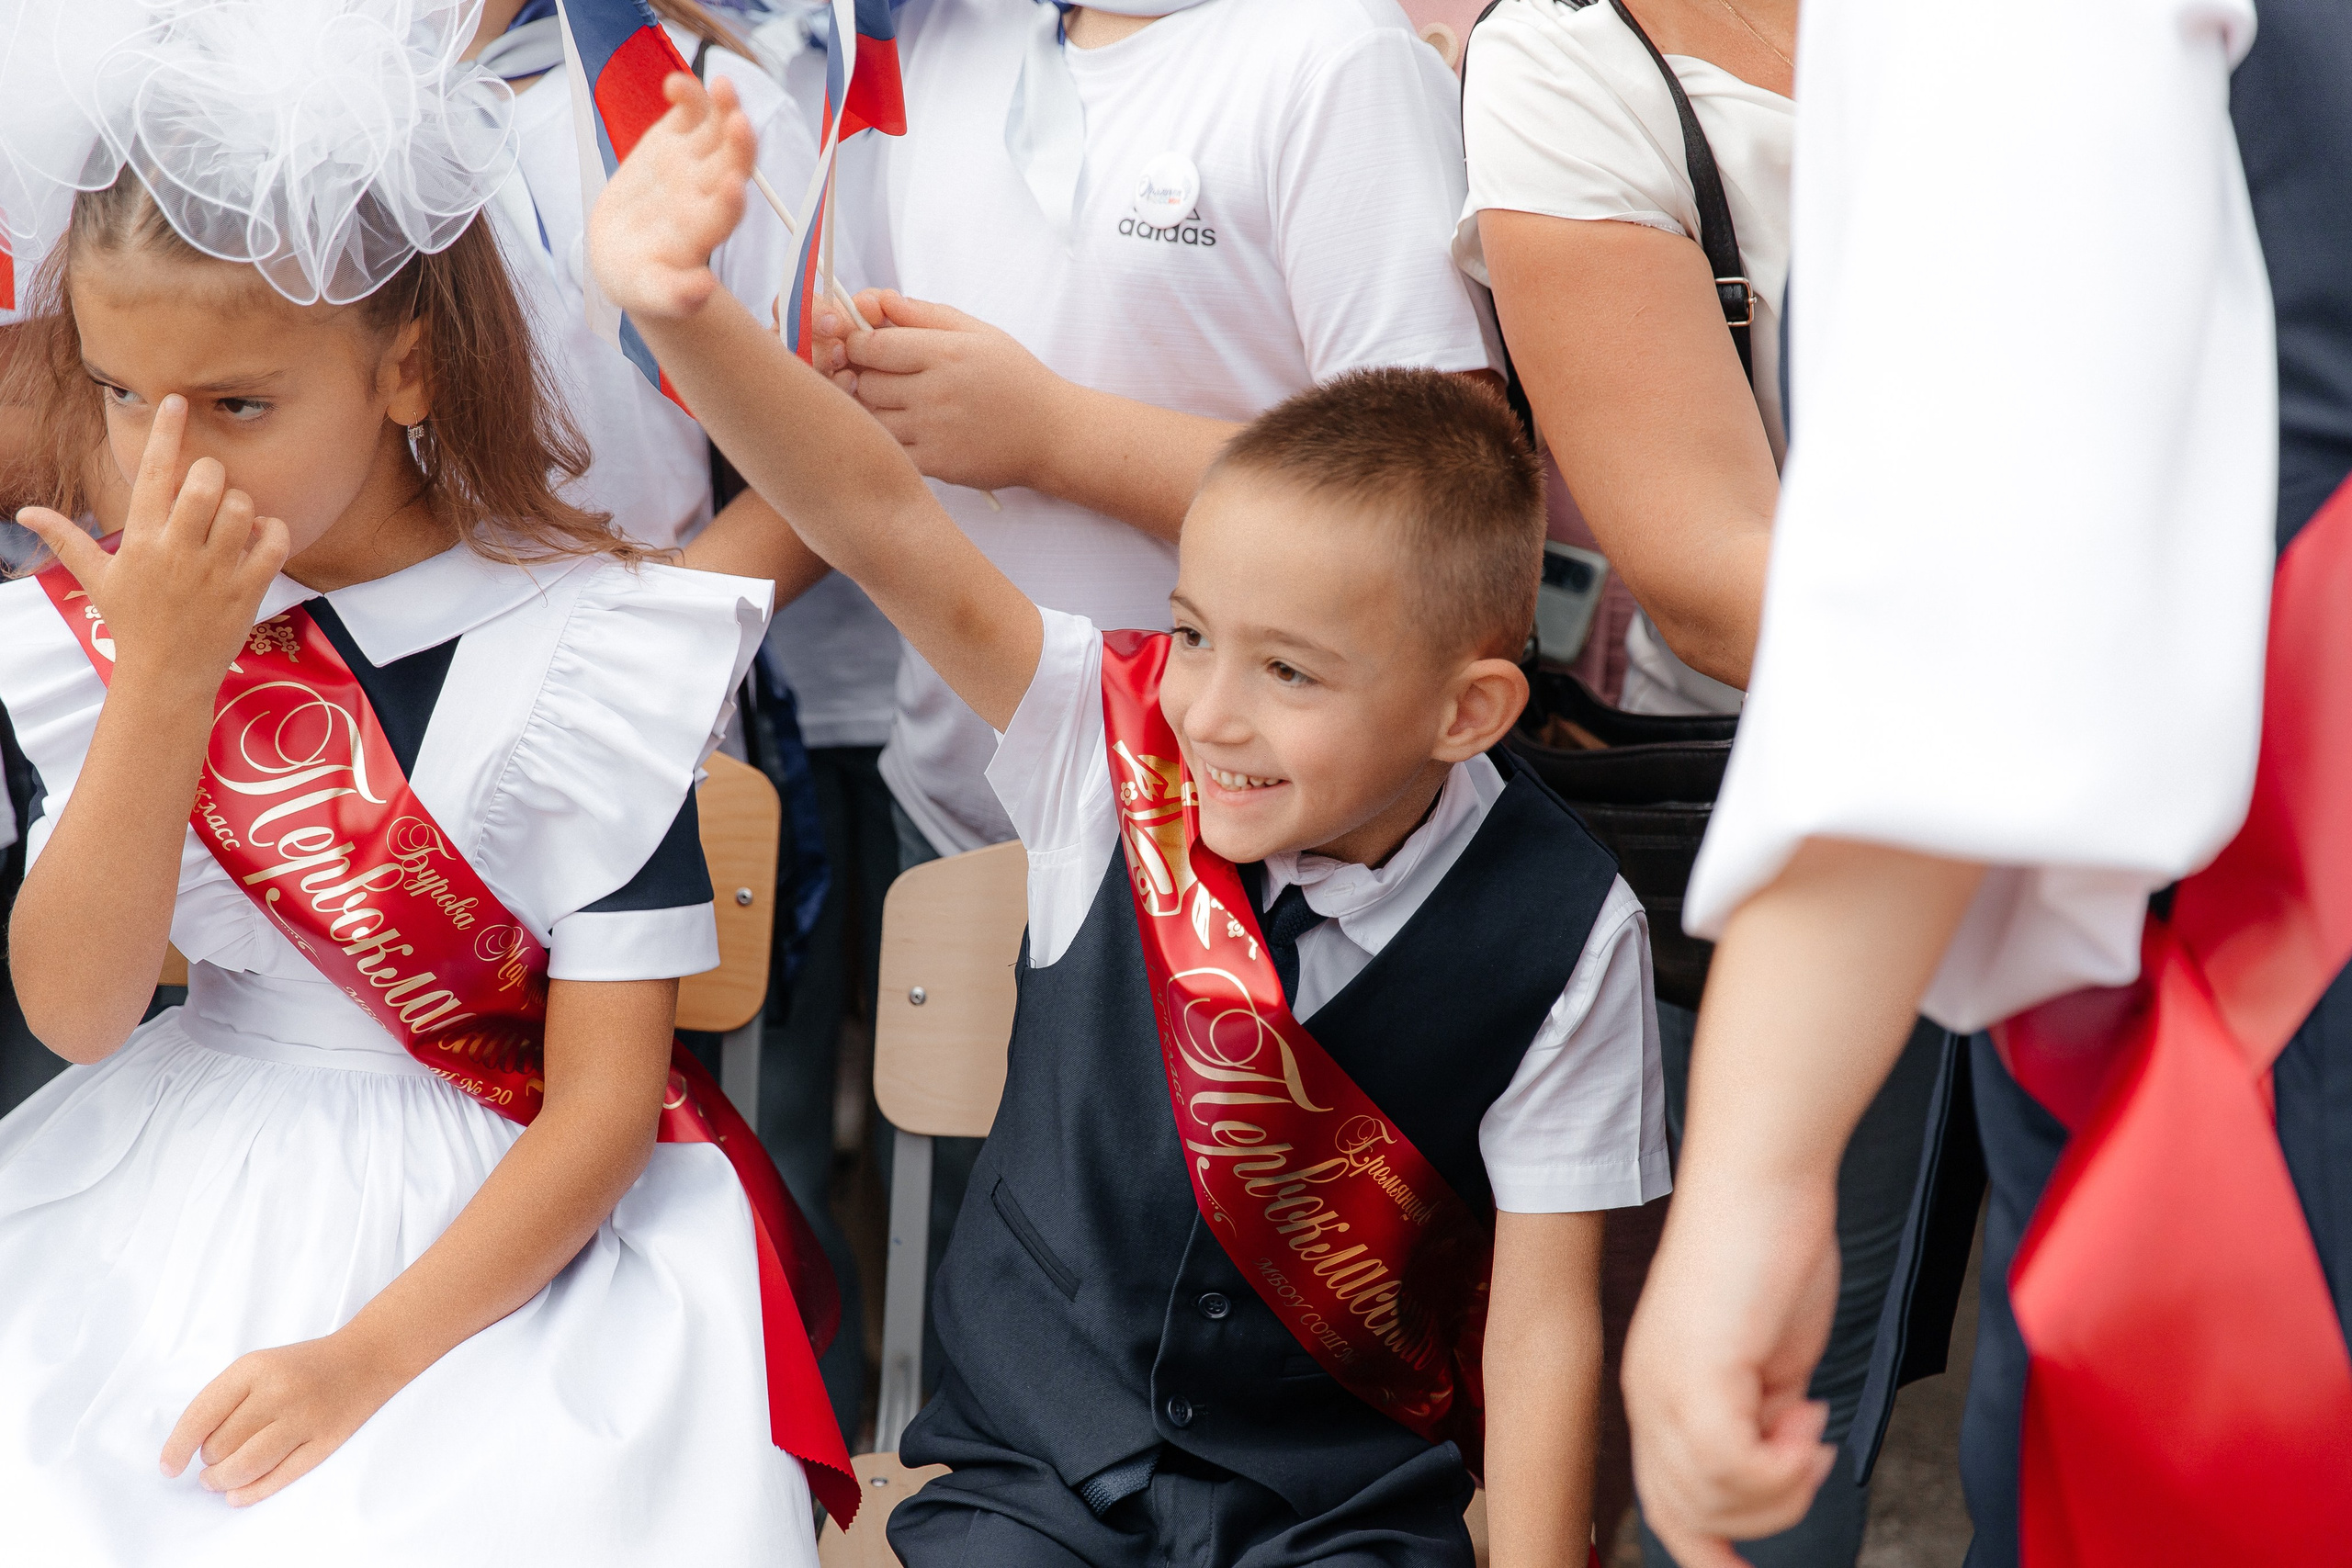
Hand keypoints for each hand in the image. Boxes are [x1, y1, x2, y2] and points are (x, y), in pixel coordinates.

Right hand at [17, 395, 286, 689]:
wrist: (167, 676)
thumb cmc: (132, 623)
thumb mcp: (96, 580)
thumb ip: (67, 540)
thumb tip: (25, 513)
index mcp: (141, 540)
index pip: (153, 474)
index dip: (166, 433)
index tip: (177, 402)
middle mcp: (179, 550)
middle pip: (206, 482)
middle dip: (212, 473)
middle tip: (209, 487)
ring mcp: (217, 570)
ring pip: (241, 507)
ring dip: (240, 504)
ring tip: (229, 521)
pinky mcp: (249, 589)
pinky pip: (274, 540)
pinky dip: (273, 530)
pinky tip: (258, 539)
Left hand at [160, 1332, 405, 1506]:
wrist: (368, 1357)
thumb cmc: (303, 1365)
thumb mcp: (259, 1365)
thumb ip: (225, 1400)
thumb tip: (191, 1450)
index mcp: (255, 1368)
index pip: (201, 1415)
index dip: (177, 1447)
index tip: (168, 1468)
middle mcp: (278, 1392)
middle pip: (220, 1446)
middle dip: (209, 1460)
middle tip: (214, 1460)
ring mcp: (304, 1419)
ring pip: (245, 1467)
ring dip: (222, 1481)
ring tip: (218, 1481)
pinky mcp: (325, 1442)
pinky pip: (279, 1477)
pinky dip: (251, 1492)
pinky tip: (238, 1494)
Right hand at [589, 71, 755, 319]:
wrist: (627, 253)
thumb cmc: (643, 280)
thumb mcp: (652, 293)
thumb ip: (675, 296)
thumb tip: (702, 293)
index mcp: (704, 232)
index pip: (724, 216)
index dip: (730, 202)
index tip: (732, 187)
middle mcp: (706, 193)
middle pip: (730, 166)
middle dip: (738, 145)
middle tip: (739, 122)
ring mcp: (694, 162)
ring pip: (717, 132)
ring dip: (723, 109)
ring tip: (722, 85)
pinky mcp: (675, 139)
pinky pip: (689, 111)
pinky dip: (689, 95)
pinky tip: (677, 84)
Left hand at [816, 291, 1067, 492]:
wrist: (1053, 434)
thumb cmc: (1015, 379)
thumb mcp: (978, 332)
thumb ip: (923, 313)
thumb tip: (874, 298)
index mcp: (945, 352)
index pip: (869, 345)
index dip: (857, 343)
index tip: (866, 347)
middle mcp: (936, 392)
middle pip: (863, 382)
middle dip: (863, 376)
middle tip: (882, 377)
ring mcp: (934, 431)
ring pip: (870, 418)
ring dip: (873, 410)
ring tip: (898, 404)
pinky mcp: (937, 464)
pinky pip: (889, 450)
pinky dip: (888, 441)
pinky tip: (908, 432)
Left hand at [1621, 1177, 1841, 1566]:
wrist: (1763, 1179)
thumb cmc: (1769, 1249)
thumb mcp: (1763, 1356)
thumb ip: (1759, 1414)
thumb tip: (1776, 1460)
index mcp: (1657, 1390)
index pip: (1664, 1503)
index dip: (1705, 1550)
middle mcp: (1647, 1394)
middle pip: (1686, 1514)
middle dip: (1764, 1514)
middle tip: (1810, 1457)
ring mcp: (1665, 1385)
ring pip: (1712, 1500)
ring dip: (1780, 1487)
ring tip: (1810, 1428)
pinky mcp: (1695, 1372)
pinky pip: (1732, 1468)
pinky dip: (1783, 1465)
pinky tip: (1810, 1418)